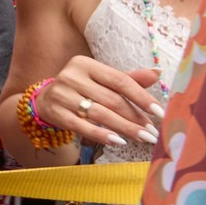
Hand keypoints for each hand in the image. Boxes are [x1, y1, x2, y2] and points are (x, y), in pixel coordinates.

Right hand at [34, 59, 164, 147]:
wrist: (46, 99)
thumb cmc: (81, 88)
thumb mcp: (101, 79)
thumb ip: (128, 78)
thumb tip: (157, 72)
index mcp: (86, 64)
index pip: (120, 80)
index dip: (141, 96)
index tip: (159, 112)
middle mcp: (72, 76)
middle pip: (112, 100)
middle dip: (135, 117)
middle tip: (153, 132)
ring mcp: (62, 95)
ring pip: (100, 114)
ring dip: (125, 128)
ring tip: (143, 138)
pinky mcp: (56, 113)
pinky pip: (83, 127)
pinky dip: (102, 135)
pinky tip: (118, 141)